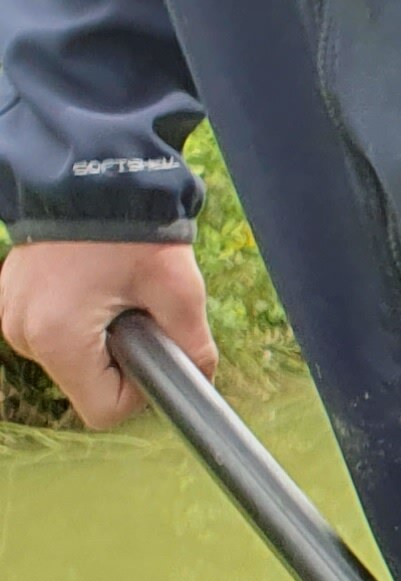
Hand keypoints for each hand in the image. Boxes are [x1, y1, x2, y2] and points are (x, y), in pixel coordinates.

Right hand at [0, 237, 215, 426]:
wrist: (89, 170)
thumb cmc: (132, 227)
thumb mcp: (178, 288)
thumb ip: (193, 345)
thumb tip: (201, 379)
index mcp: (56, 338)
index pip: (102, 411)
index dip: (138, 393)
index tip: (152, 349)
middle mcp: (23, 332)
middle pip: (85, 383)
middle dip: (119, 358)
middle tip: (135, 306)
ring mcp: (11, 313)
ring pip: (70, 357)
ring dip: (99, 337)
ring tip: (113, 287)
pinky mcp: (11, 295)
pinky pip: (52, 328)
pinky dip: (79, 316)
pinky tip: (93, 280)